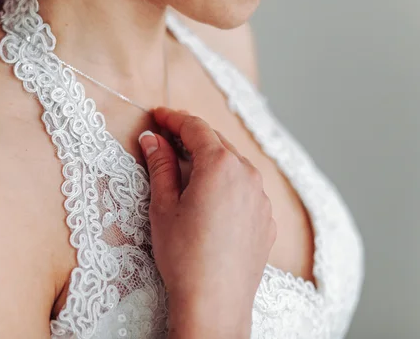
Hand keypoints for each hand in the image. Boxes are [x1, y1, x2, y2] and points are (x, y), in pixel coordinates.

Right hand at [139, 108, 276, 338]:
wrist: (215, 302)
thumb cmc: (184, 255)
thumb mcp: (163, 205)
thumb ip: (159, 165)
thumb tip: (152, 139)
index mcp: (220, 165)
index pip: (195, 127)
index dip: (173, 118)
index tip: (158, 116)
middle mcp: (247, 175)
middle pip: (217, 142)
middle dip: (192, 137)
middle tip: (167, 138)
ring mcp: (261, 198)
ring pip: (234, 164)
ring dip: (211, 160)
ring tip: (188, 169)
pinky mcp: (266, 219)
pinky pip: (246, 189)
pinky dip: (228, 183)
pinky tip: (211, 199)